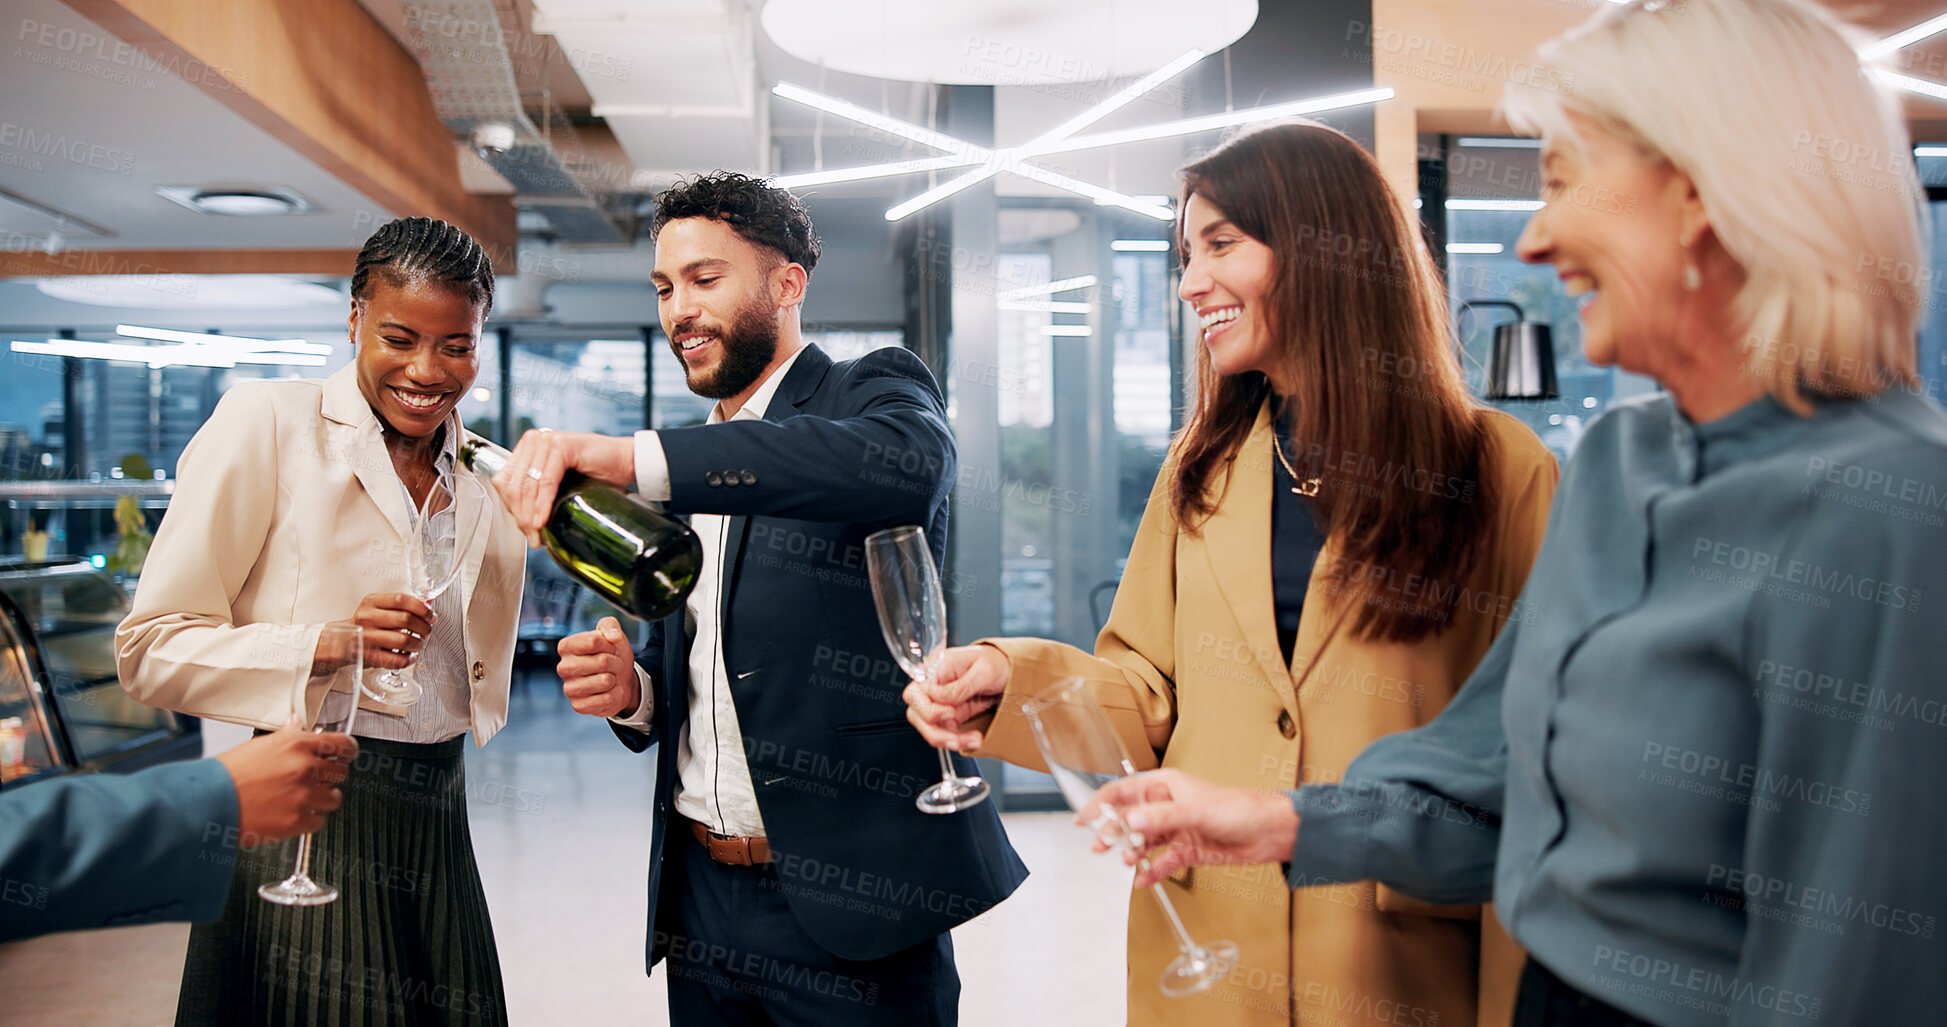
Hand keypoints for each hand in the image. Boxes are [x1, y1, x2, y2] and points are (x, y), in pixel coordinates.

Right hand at [215, 724, 357, 844]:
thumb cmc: (228, 774)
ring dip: (322, 799)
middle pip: (341, 773)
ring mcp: (305, 796)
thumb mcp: (259, 746)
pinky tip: (290, 814)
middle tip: (314, 780)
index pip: (342, 744)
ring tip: (301, 799)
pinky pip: (319, 821)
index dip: (348, 750)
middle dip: (330, 777)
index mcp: (298, 745)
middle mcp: (306, 769)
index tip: (348, 754)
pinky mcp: (299, 821)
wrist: (209, 803)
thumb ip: (287, 736)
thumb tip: (297, 723)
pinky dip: (308, 820)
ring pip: (334, 798)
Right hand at [346, 595, 433, 670]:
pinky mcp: (369, 656)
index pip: (402, 599)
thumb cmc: (366, 624)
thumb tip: (429, 602)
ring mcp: (367, 638)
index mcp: (372, 602)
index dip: (422, 608)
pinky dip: (409, 659)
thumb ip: (404, 605)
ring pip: (404, 640)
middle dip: (424, 627)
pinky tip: (410, 656)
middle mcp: (368, 618)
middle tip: (427, 631)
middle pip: (406, 619)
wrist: (341, 642)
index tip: (430, 615)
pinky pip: (397, 660)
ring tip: (418, 643)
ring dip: (418, 643)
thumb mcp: (380, 607)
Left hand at [493, 429, 635, 544]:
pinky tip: (543, 520)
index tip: (524, 529)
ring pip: (527, 485)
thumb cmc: (597, 472)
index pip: (505, 481)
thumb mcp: (560, 482)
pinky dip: (543, 504)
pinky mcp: (562, 446)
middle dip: (520, 515)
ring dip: (529, 514)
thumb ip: (538, 490)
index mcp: (529, 447)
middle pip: (513, 484)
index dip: (511, 508)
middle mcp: (535, 440)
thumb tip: (521, 519)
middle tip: (532, 537)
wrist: (626, 461)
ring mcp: (547, 440)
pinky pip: (546, 482)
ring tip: (537, 533)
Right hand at [557, 616, 640, 717]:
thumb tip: (613, 637)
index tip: (609, 647)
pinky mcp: (578, 706)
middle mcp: (563, 667)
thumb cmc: (611, 655)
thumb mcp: (612, 634)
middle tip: (612, 665)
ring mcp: (569, 688)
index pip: (594, 641)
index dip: (609, 644)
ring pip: (605, 680)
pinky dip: (616, 694)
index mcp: (566, 647)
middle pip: (602, 661)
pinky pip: (607, 698)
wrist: (620, 679)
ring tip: (610, 677)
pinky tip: (608, 691)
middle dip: (616, 662)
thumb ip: (610, 625)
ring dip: (615, 679)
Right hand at [903, 644, 1007, 751]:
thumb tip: (942, 700)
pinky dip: (960, 741)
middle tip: (956, 739)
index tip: (951, 713)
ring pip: (931, 729)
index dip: (930, 709)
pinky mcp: (950, 716)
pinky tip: (974, 740)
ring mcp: (940, 703)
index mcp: (934, 669)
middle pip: (917, 715)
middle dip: (936, 732)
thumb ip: (961, 685)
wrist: (1008, 670)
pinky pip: (946, 733)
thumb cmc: (995, 662)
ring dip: (950, 740)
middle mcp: (932, 687)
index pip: (915, 695)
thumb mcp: (983, 670)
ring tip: (974, 741)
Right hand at [1082, 769, 1299, 888]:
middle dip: (1113, 832)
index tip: (1084, 818)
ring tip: (1126, 862)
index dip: (1101, 804)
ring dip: (1132, 852)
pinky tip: (1143, 880)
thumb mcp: (1196, 810)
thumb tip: (1130, 821)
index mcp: (1165, 785)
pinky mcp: (1186, 850)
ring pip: (1143, 841)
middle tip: (1100, 847)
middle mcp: (1167, 806)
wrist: (1269, 832)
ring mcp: (1176, 829)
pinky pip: (1161, 861)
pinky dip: (1151, 871)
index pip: (1123, 792)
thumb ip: (1161, 817)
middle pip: (1129, 819)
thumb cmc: (1239, 808)